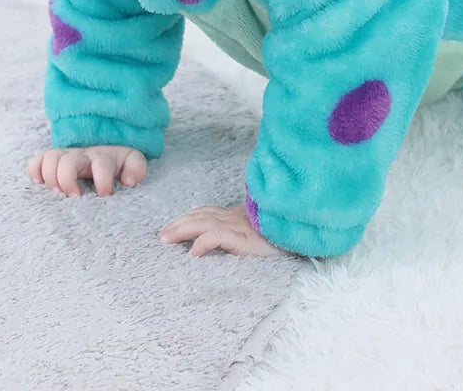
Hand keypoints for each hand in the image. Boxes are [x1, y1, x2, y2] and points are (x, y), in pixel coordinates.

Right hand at [27, 145, 147, 196]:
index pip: (102, 164)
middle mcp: (83, 156)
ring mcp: (67, 157)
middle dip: (67, 180)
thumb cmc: (120, 167)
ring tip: (56, 194)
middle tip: (73, 197)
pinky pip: (37, 160)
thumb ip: (136, 169)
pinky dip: (35, 171)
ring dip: (51, 177)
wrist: (108, 156)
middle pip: (68, 162)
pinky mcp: (53, 162)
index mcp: (104, 158)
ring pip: (51, 158)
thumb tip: (128, 180)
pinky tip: (39, 184)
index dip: (103, 180)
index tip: (105, 195)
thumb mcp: (132, 165)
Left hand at [159, 203, 286, 257]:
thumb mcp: (257, 231)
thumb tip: (219, 243)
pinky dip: (203, 242)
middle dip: (179, 223)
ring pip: (204, 223)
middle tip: (162, 235)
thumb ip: (240, 233)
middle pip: (201, 215)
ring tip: (167, 239)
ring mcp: (239, 227)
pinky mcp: (245, 239)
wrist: (301, 233)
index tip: (172, 226)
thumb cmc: (281, 236)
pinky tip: (193, 252)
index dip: (188, 217)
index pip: (207, 211)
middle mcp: (235, 218)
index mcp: (237, 216)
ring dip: (182, 229)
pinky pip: (218, 237)